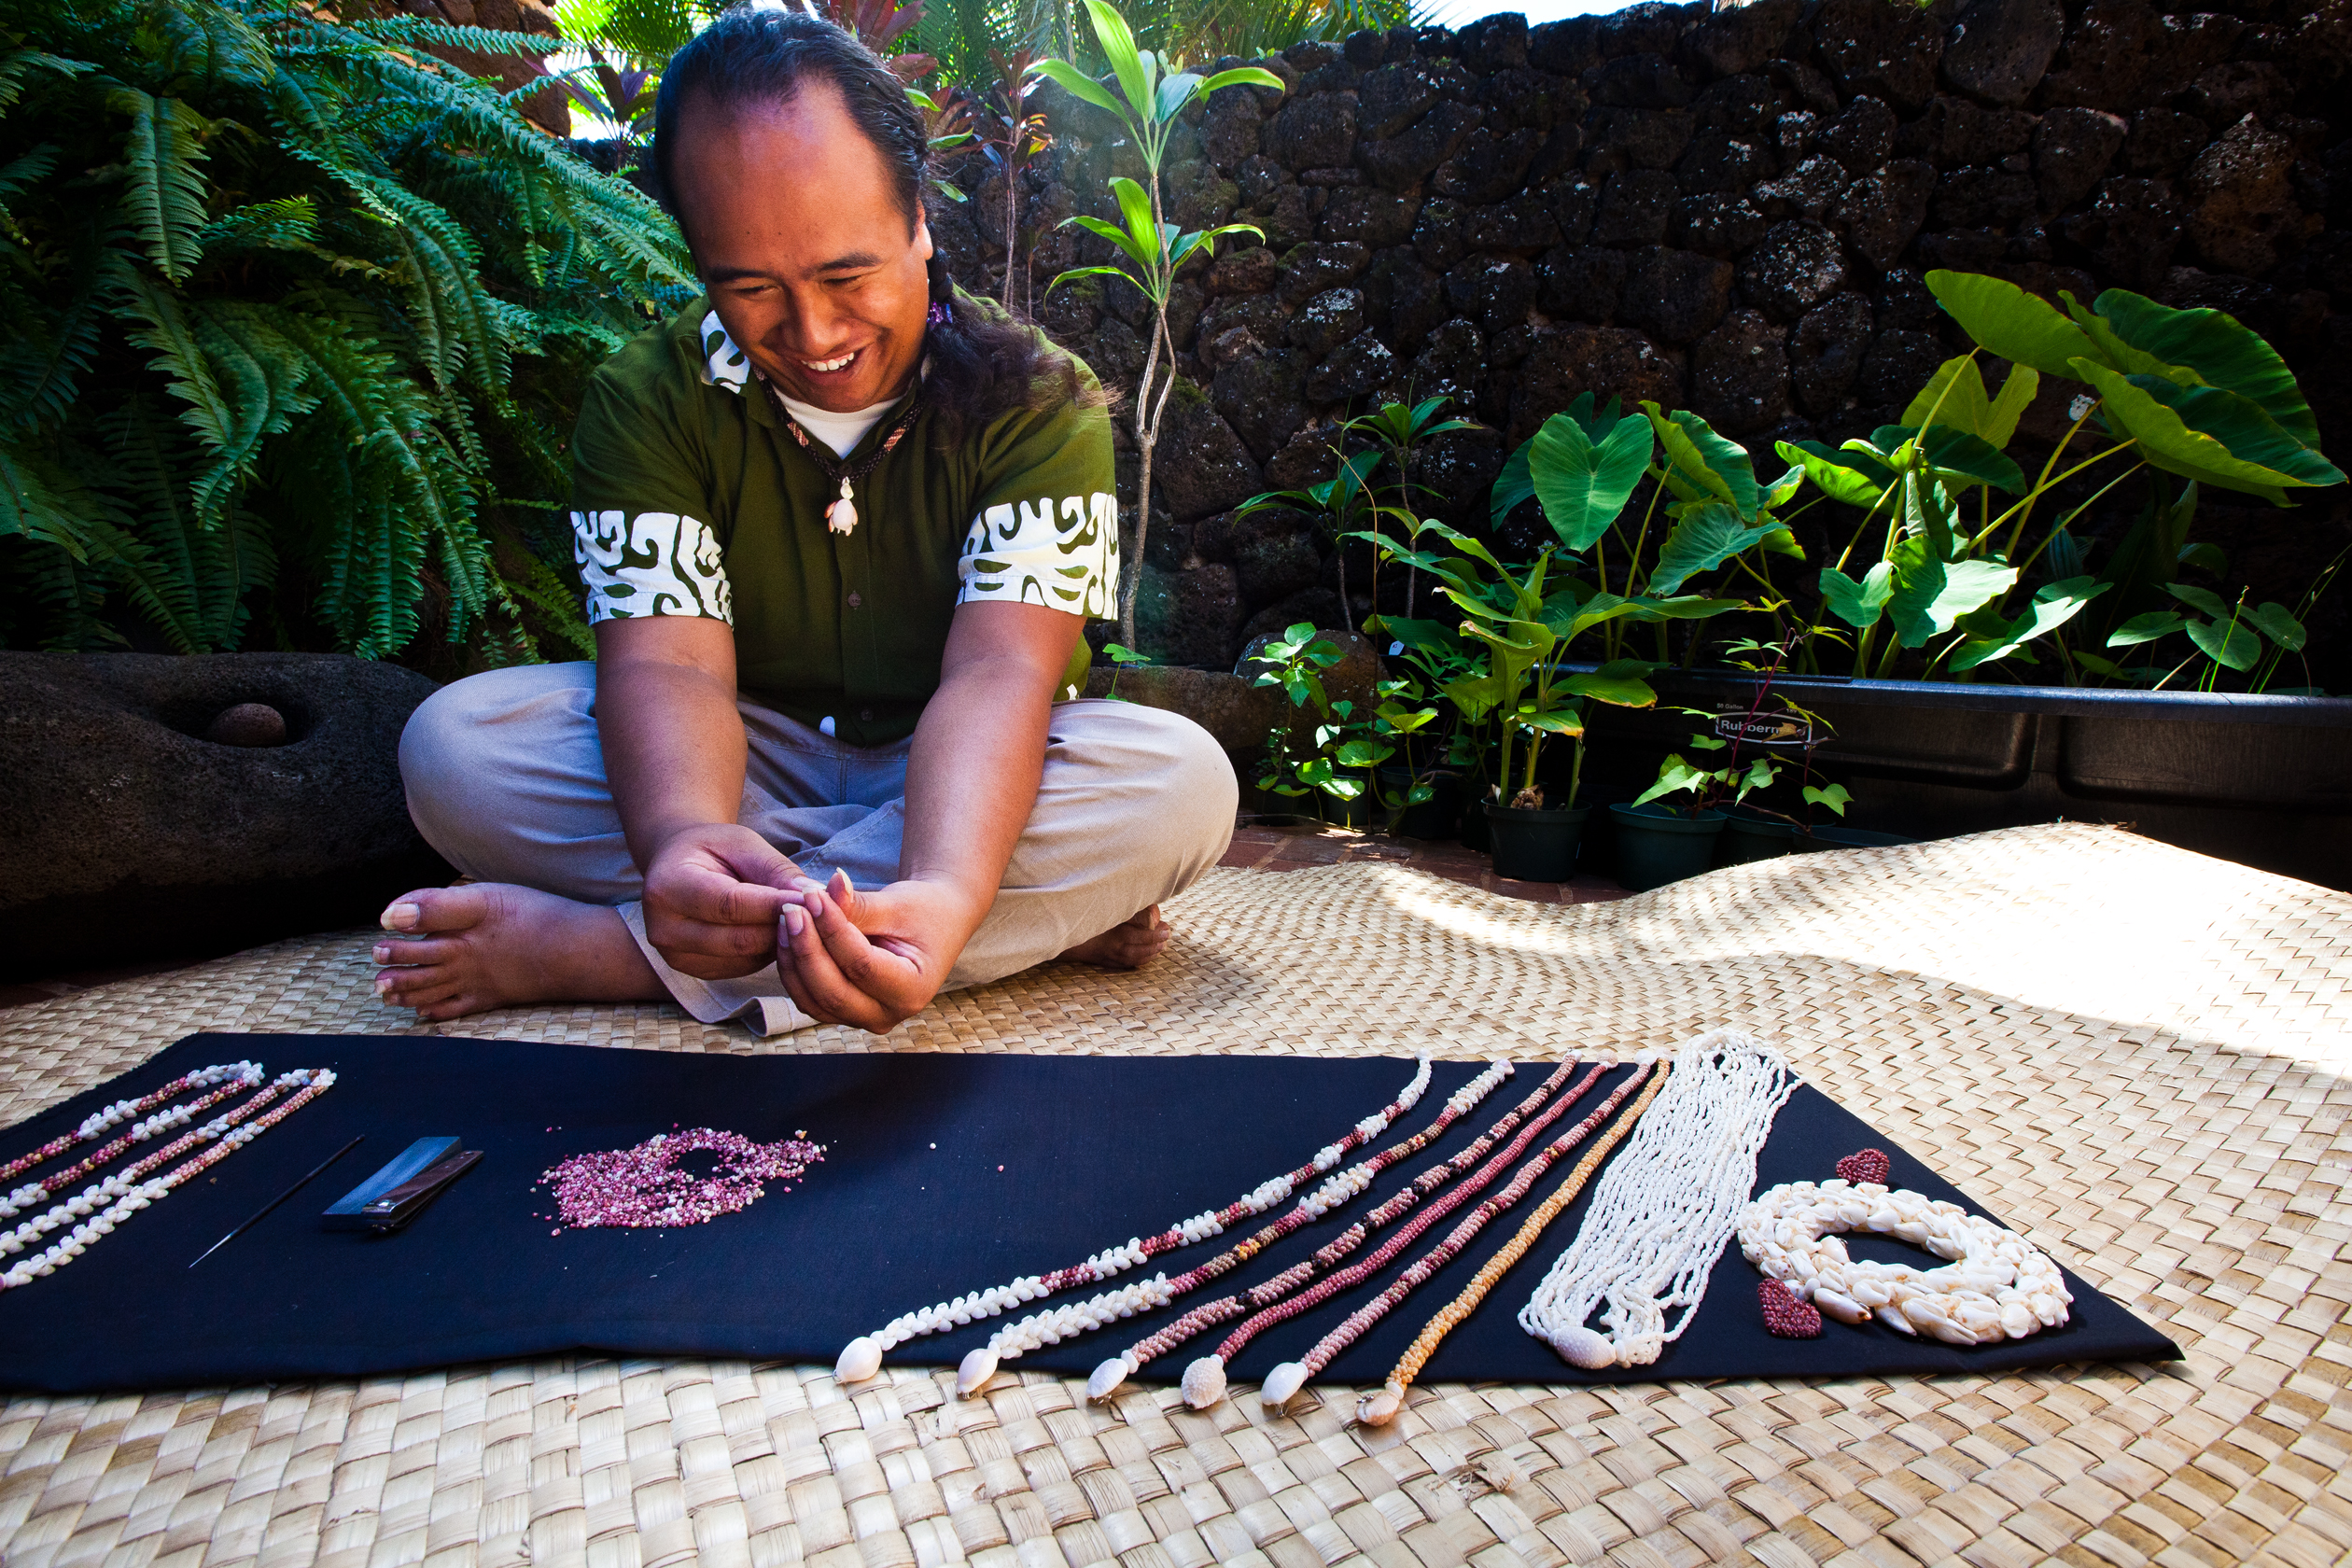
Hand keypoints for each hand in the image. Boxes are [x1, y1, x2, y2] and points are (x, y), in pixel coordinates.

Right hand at [641, 823, 801, 979]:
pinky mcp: (695, 971)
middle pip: (740, 939)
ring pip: (746, 957)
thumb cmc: (713, 850)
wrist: (679, 867)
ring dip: (780, 940)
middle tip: (817, 911)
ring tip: (800, 917)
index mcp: (668, 887)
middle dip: (783, 926)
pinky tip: (777, 929)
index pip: (731, 904)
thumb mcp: (744, 845)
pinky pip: (744, 966)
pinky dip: (767, 951)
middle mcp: (664, 929)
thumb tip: (813, 896)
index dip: (774, 905)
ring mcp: (676, 956)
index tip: (813, 898)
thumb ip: (776, 871)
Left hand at [777, 872, 980, 1032]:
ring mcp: (863, 1018)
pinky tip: (789, 934)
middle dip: (806, 948)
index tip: (812, 895)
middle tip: (792, 908)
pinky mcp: (843, 1012)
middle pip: (833, 992)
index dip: (832, 930)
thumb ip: (856, 904)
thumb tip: (815, 891)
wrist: (933, 924)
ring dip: (794, 959)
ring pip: (813, 999)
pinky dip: (794, 968)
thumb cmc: (922, 912)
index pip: (861, 966)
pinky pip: (809, 997)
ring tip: (788, 917)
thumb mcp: (896, 904)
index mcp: (912, 990)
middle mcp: (888, 1014)